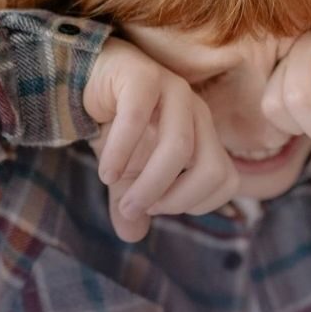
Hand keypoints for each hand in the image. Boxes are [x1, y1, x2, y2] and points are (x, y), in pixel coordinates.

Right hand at [83, 37, 239, 241]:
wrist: (85, 80)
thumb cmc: (115, 126)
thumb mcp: (124, 175)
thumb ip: (131, 204)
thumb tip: (132, 236)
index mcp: (204, 135)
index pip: (226, 181)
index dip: (195, 204)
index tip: (157, 208)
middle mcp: (197, 112)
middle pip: (212, 168)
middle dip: (175, 199)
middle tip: (137, 208)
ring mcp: (173, 90)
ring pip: (178, 146)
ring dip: (149, 182)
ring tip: (120, 195)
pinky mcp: (142, 75)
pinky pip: (138, 118)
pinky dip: (121, 151)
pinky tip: (106, 171)